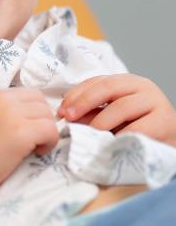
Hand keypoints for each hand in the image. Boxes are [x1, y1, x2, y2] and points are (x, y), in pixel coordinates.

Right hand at [0, 87, 58, 196]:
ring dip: (46, 131)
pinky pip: (50, 130)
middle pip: (40, 101)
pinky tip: (37, 152)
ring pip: (47, 115)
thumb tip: (28, 117)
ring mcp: (11, 115)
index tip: (28, 129)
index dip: (33, 112)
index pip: (27, 93)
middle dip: (42, 120)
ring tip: (34, 148)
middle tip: (34, 139)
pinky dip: (50, 142)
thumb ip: (0, 113)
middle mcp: (1, 99)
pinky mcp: (21, 132)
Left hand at [58, 74, 175, 145]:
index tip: (61, 110)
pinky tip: (109, 145)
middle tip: (68, 119)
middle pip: (108, 87)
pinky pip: (137, 128)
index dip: (77, 94)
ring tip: (88, 135)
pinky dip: (120, 137)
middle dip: (84, 102)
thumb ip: (92, 113)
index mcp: (127, 82)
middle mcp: (142, 86)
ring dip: (100, 122)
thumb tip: (66, 116)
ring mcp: (155, 102)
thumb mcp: (113, 117)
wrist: (171, 142)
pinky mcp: (164, 122)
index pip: (97, 81)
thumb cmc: (138, 129)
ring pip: (121, 106)